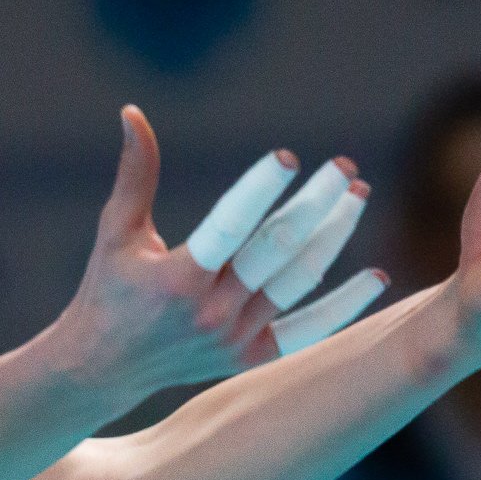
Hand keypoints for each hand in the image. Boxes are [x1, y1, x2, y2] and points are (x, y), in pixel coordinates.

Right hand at [57, 106, 390, 400]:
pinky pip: (308, 330)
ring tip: (358, 194)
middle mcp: (211, 311)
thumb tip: (133, 110)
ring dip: (333, 235)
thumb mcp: (116, 230)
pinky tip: (377, 276)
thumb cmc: (108, 288)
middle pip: (278, 250)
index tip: (288, 158)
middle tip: (344, 167)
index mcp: (177, 277)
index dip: (259, 190)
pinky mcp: (250, 357)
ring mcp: (234, 339)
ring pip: (299, 280)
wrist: (103, 368)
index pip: (229, 226)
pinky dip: (344, 306)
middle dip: (316, 204)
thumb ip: (136, 173)